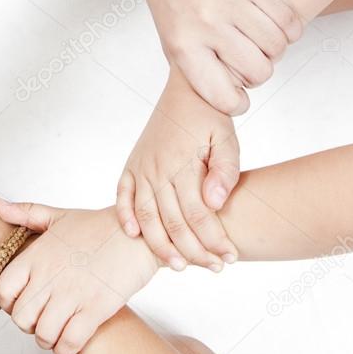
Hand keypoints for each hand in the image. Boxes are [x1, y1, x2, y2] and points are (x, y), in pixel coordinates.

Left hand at [0, 202, 159, 353]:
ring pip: (43, 334)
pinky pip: (70, 343)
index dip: (8, 303)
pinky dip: (66, 349)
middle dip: (28, 326)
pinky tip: (71, 341)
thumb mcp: (58, 216)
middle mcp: (51, 276)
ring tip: (56, 333)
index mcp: (38, 256)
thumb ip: (25, 213)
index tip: (21, 303)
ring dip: (47, 340)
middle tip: (41, 321)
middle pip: (21, 318)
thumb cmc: (99, 227)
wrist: (139, 235)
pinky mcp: (96, 309)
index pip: (4, 289)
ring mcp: (73, 294)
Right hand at [118, 69, 239, 270]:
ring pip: (146, 217)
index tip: (230, 257)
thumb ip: (224, 171)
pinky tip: (134, 236)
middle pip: (172, 222)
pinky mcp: (132, 165)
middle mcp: (157, 169)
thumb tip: (214, 202)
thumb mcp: (228, 139)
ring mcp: (141, 168)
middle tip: (214, 267)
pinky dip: (125, 217)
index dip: (214, 240)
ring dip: (161, 245)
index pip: (199, 214)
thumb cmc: (211, 115)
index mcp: (182, 163)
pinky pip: (122, 196)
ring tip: (179, 265)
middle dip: (194, 251)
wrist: (189, 86)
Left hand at [142, 0, 302, 115]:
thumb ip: (198, 69)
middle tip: (248, 62)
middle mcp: (208, 22)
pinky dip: (289, 29)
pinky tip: (275, 26)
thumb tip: (231, 96)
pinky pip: (288, 18)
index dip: (236, 104)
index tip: (238, 99)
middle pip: (259, 71)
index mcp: (184, 44)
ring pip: (277, 45)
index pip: (222, 95)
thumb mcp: (171, 40)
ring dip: (274, 51)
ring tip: (260, 42)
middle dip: (258, 74)